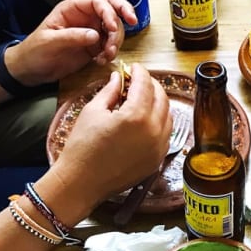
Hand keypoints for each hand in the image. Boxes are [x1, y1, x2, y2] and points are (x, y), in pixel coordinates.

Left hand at [7, 0, 133, 86]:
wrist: (31, 70)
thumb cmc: (35, 51)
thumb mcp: (50, 42)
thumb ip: (73, 36)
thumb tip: (96, 35)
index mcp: (72, 9)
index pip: (98, 1)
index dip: (109, 11)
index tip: (113, 28)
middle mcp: (85, 17)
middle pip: (112, 8)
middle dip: (123, 14)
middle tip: (133, 23)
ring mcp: (92, 31)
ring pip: (115, 29)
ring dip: (117, 41)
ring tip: (108, 55)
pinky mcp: (95, 46)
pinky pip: (111, 45)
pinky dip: (112, 53)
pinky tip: (102, 61)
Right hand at [53, 64, 171, 215]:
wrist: (82, 183)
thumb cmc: (82, 147)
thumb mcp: (93, 111)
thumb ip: (110, 91)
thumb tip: (118, 78)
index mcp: (136, 116)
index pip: (146, 84)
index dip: (139, 72)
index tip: (133, 67)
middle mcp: (154, 131)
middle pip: (162, 98)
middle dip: (151, 85)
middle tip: (138, 81)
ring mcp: (159, 147)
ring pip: (168, 115)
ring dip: (158, 103)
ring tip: (141, 99)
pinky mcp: (157, 159)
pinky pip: (166, 134)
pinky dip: (160, 121)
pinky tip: (146, 119)